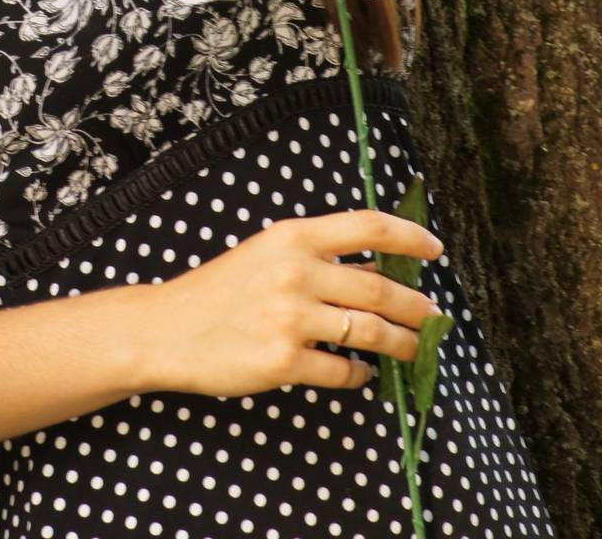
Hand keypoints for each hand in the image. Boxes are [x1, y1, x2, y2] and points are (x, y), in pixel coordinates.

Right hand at [133, 208, 443, 398]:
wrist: (166, 329)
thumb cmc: (221, 290)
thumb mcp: (266, 254)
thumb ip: (317, 257)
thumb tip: (378, 266)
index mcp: (293, 236)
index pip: (368, 225)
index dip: (410, 236)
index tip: (435, 249)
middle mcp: (295, 271)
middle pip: (379, 285)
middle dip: (414, 304)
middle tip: (433, 316)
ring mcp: (290, 318)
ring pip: (370, 331)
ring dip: (401, 342)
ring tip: (413, 347)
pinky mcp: (283, 362)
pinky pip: (342, 371)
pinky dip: (359, 375)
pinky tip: (362, 373)